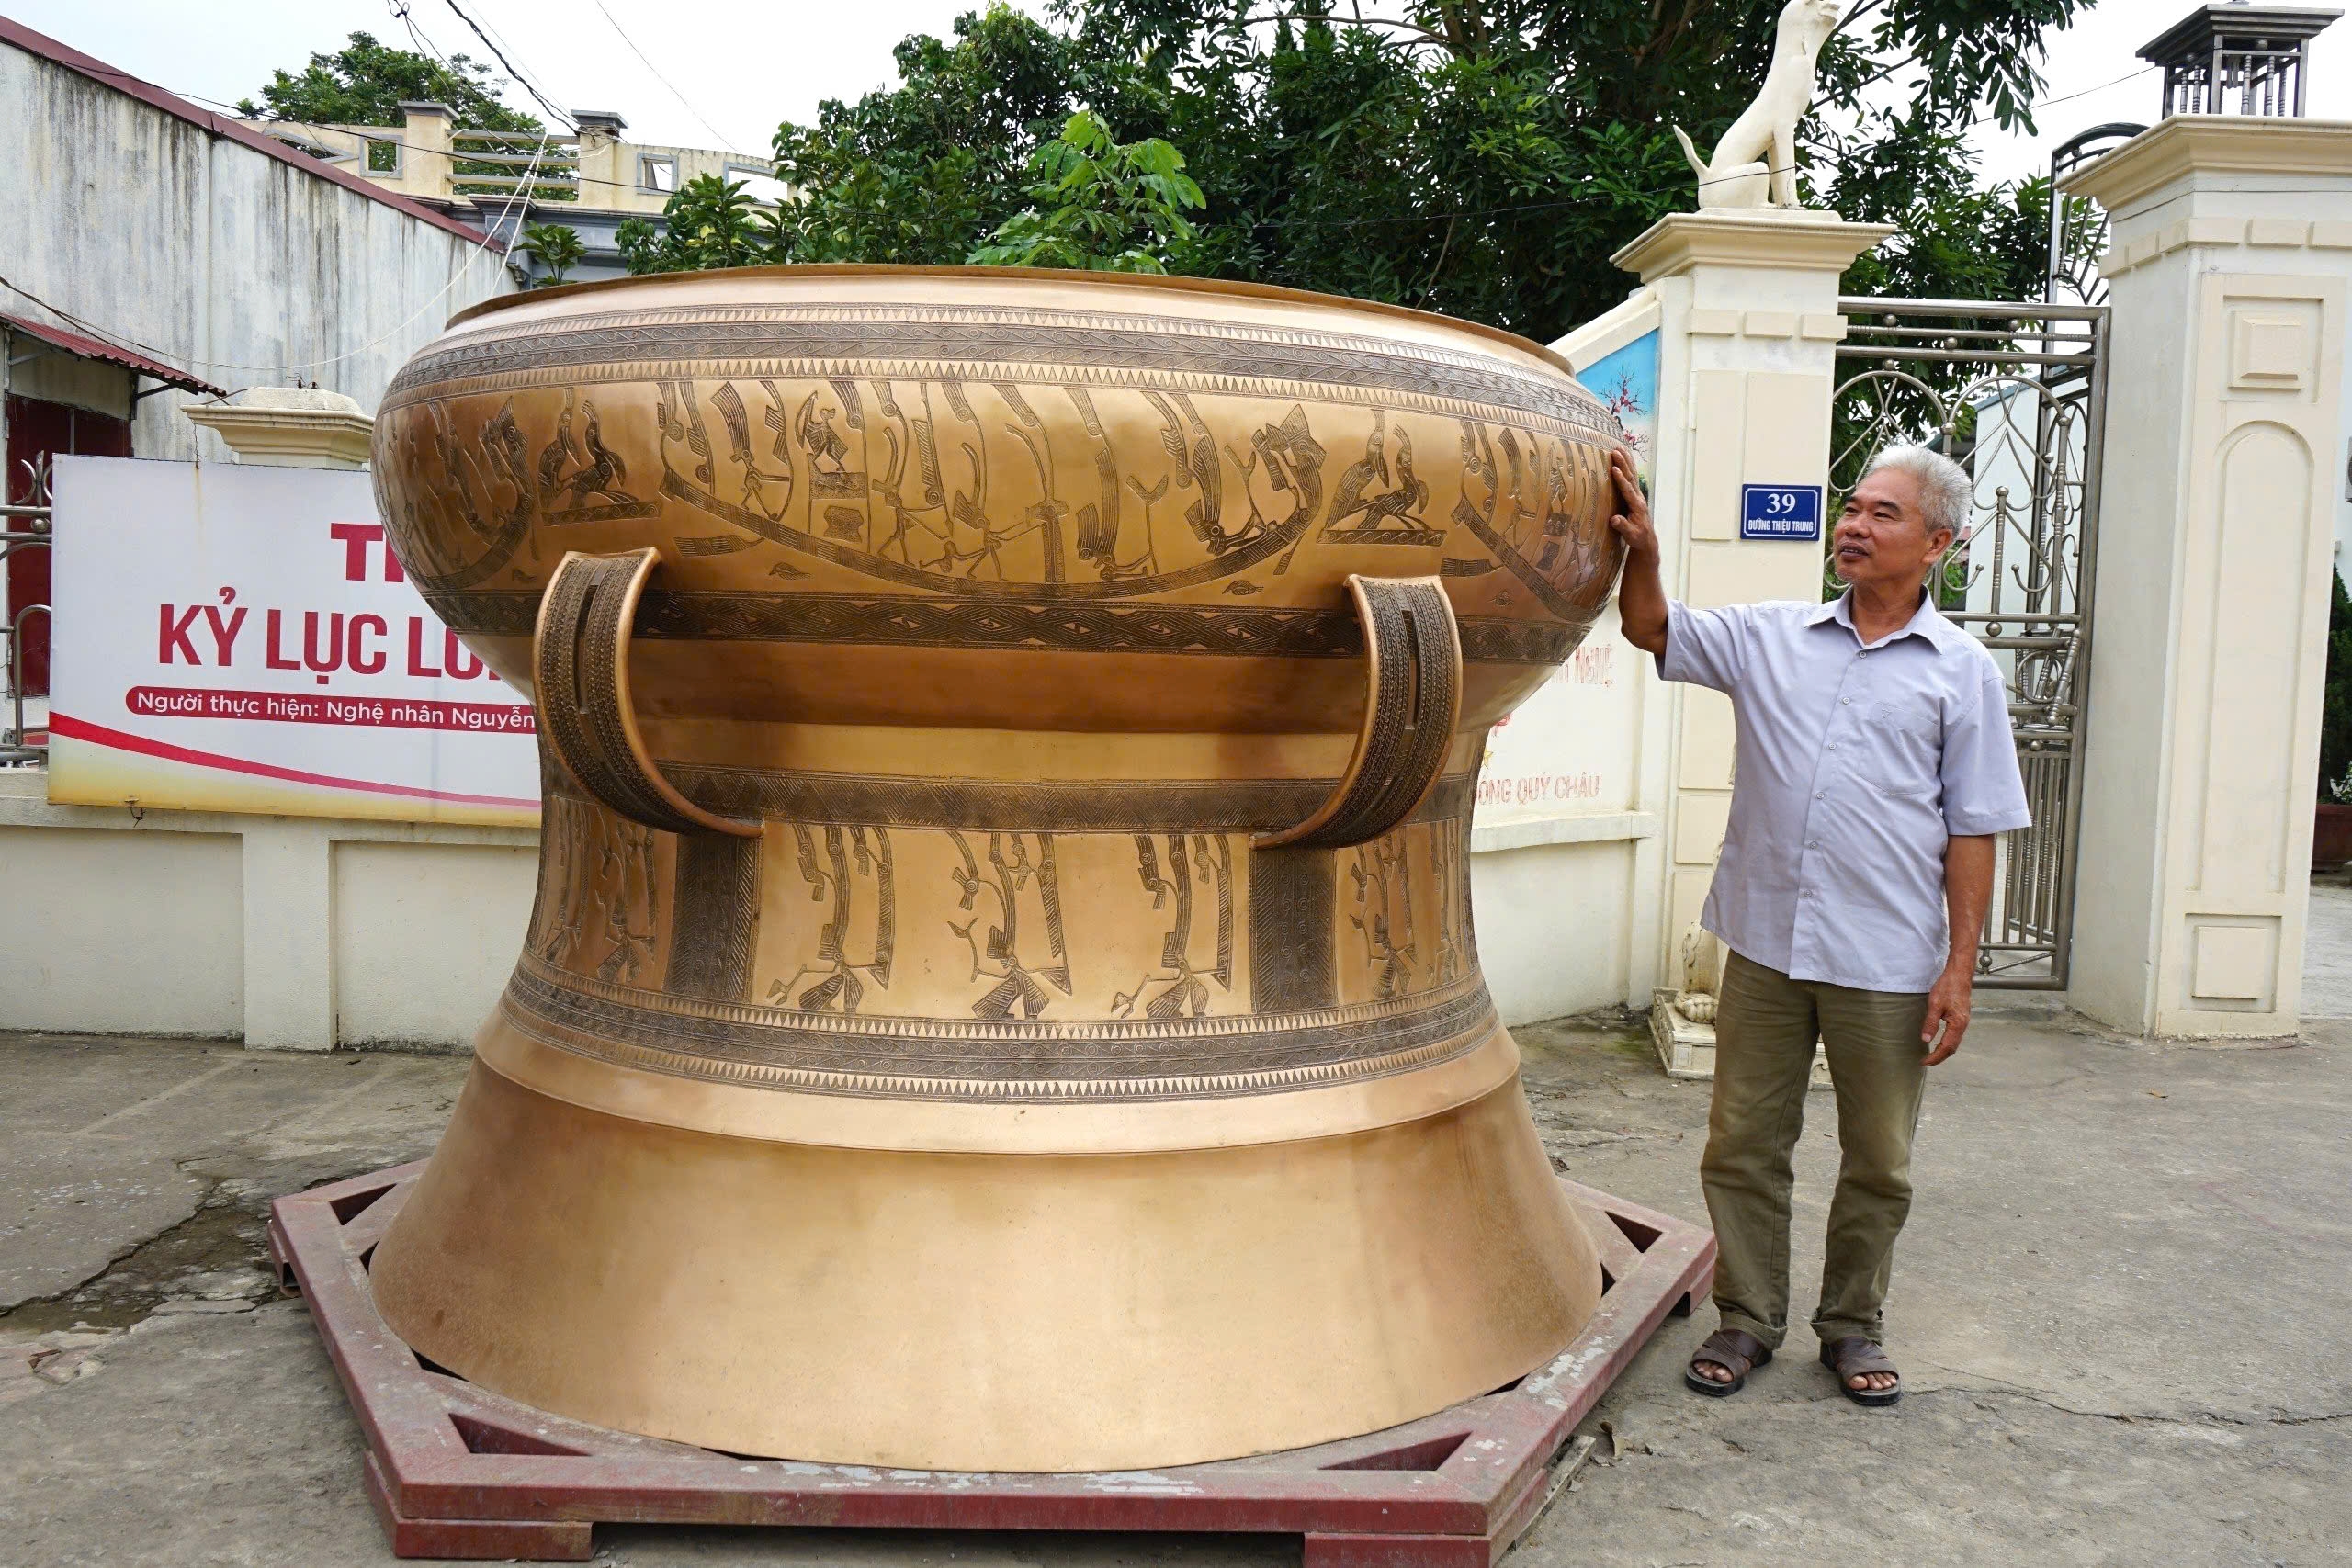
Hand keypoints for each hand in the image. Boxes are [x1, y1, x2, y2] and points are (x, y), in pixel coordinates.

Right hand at [1606, 447, 1656, 562]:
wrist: (1646, 539)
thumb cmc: (1637, 538)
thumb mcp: (1630, 535)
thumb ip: (1623, 526)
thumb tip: (1614, 519)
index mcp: (1637, 506)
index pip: (1628, 490)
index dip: (1621, 479)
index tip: (1614, 469)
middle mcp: (1638, 497)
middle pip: (1631, 477)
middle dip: (1623, 463)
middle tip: (1615, 451)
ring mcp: (1637, 495)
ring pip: (1632, 474)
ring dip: (1626, 461)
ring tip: (1619, 448)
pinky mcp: (1635, 494)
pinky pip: (1631, 477)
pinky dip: (1628, 466)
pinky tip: (1624, 458)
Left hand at [1921, 961, 1972, 1065]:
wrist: (1959, 975)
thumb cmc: (1948, 987)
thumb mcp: (1935, 1005)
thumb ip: (1931, 1023)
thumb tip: (1925, 1040)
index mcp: (1958, 1024)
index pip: (1947, 1047)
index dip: (1936, 1057)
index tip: (1925, 1062)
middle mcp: (1963, 1025)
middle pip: (1952, 1048)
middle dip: (1940, 1057)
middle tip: (1926, 1062)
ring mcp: (1963, 1022)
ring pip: (1954, 1042)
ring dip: (1943, 1051)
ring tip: (1931, 1056)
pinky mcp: (1961, 1018)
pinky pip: (1955, 1036)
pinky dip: (1947, 1043)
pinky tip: (1939, 1042)